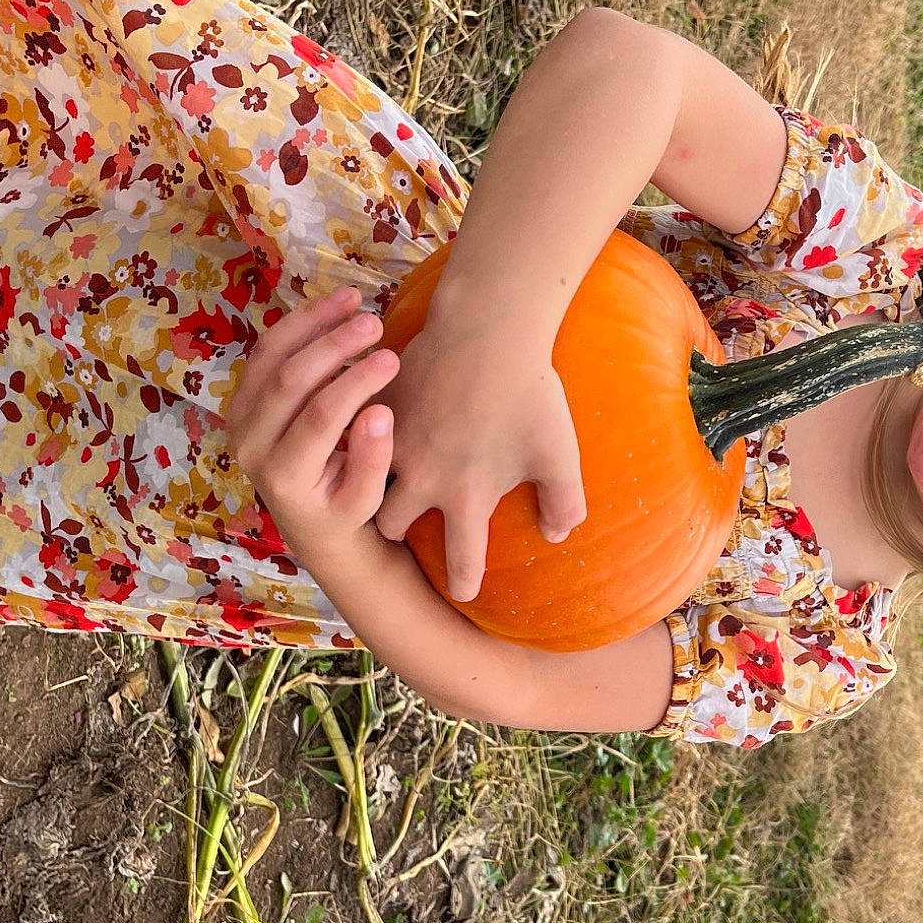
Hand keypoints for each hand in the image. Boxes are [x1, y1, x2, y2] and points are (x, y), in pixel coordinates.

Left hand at [225, 287, 399, 558]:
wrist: (306, 521)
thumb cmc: (343, 512)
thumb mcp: (365, 502)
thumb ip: (372, 462)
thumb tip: (380, 413)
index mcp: (283, 474)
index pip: (320, 417)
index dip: (357, 382)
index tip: (393, 358)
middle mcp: (250, 444)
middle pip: (288, 380)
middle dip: (334, 344)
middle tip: (375, 322)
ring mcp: (240, 418)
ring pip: (270, 356)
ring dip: (312, 322)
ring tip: (353, 298)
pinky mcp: (242, 399)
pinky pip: (265, 352)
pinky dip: (298, 325)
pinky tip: (332, 308)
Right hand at [372, 307, 585, 601]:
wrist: (489, 329)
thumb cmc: (530, 395)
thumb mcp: (559, 454)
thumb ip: (562, 503)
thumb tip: (557, 536)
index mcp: (466, 497)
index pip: (462, 560)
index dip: (465, 583)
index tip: (464, 593)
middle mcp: (421, 478)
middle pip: (390, 527)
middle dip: (396, 532)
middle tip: (401, 525)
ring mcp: (394, 441)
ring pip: (364, 478)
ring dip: (371, 483)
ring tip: (373, 480)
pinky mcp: (380, 405)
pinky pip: (360, 428)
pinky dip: (363, 433)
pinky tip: (365, 429)